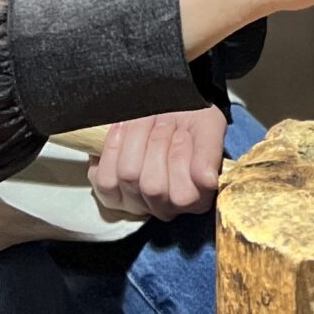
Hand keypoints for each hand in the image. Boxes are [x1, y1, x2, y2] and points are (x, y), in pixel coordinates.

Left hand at [91, 105, 228, 220]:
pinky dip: (111, 148)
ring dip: (135, 139)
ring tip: (145, 120)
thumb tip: (206, 180)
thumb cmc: (191, 120)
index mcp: (196, 200)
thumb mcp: (209, 128)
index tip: (183, 131)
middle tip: (165, 121)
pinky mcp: (110, 193)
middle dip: (158, 142)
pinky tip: (122, 128)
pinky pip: (104, 180)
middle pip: (153, 187)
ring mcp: (135, 202)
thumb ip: (209, 153)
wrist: (168, 106)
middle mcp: (165, 208)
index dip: (180, 157)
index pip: (183, 195)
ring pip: (129, 177)